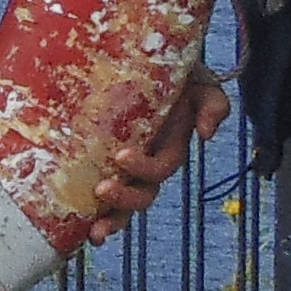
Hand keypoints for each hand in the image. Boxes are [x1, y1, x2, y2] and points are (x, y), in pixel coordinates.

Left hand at [77, 66, 227, 227]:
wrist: (146, 60)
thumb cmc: (173, 73)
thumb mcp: (199, 84)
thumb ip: (212, 105)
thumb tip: (206, 135)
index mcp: (167, 149)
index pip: (158, 170)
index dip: (143, 169)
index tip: (121, 156)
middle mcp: (146, 164)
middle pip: (141, 196)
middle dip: (124, 200)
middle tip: (102, 189)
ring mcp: (123, 170)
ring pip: (122, 208)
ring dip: (110, 221)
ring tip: (94, 229)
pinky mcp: (98, 164)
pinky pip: (95, 197)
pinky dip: (89, 217)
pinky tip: (77, 231)